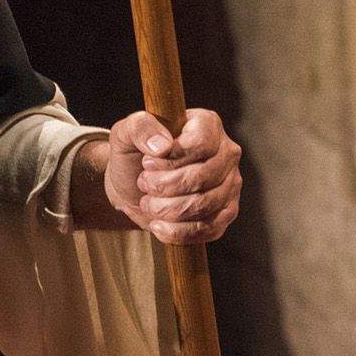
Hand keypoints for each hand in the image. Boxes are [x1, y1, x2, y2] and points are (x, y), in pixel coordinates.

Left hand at [104, 109, 241, 244]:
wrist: (134, 187)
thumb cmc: (134, 155)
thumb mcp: (126, 134)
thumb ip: (139, 127)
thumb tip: (161, 146)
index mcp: (207, 125)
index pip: (201, 142)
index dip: (171, 157)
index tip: (148, 162)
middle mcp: (226, 153)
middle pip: (202, 177)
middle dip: (163, 186)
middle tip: (144, 183)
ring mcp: (230, 184)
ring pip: (204, 205)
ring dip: (167, 209)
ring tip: (148, 202)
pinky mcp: (226, 213)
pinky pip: (208, 229)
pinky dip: (177, 231)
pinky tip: (158, 224)